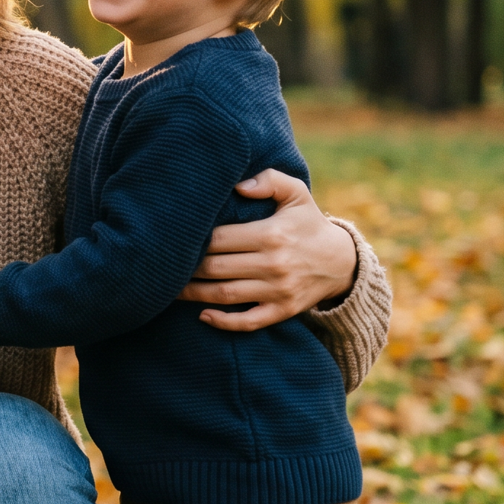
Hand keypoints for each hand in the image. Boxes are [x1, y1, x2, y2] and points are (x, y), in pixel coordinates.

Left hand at [178, 169, 356, 331]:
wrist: (342, 262)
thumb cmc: (308, 223)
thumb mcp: (296, 193)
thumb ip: (269, 180)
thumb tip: (238, 185)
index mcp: (270, 234)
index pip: (219, 238)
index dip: (192, 240)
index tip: (171, 239)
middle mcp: (273, 264)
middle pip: (216, 268)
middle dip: (185, 269)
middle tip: (162, 266)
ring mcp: (278, 291)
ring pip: (225, 295)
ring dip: (194, 295)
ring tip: (170, 290)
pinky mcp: (283, 311)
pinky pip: (249, 322)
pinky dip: (224, 322)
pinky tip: (202, 315)